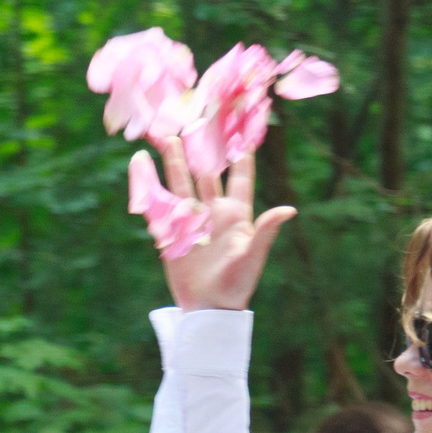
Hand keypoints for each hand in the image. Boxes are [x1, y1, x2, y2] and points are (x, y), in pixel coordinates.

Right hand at [150, 141, 295, 312]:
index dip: (242, 154)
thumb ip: (266, 231)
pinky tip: (142, 168)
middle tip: (197, 122)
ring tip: (169, 139)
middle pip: (207, 173)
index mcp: (236, 215)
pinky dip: (151, 186)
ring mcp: (192, 221)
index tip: (241, 129)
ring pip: (183, 184)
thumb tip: (289, 210)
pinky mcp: (172, 233)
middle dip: (202, 149)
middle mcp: (214, 213)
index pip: (240, 177)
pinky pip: (160, 205)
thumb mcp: (252, 257)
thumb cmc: (236, 286)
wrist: (208, 310)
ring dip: (176, 162)